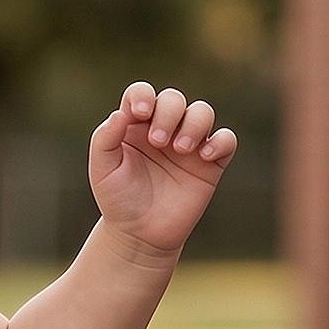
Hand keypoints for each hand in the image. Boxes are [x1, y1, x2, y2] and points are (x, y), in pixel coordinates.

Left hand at [89, 84, 236, 256]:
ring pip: (202, 112)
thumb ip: (104, 140)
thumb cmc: (118, 200)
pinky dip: (220, 141)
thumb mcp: (102, 171)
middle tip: (158, 142)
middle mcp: (163, 129)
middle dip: (168, 113)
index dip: (143, 96)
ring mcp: (188, 144)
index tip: (140, 114)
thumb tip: (120, 114)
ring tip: (181, 149)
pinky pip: (226, 139)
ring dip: (194, 123)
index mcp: (135, 126)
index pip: (142, 93)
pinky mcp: (210, 163)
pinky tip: (205, 155)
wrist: (139, 235)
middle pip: (174, 99)